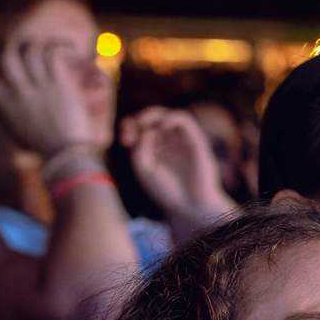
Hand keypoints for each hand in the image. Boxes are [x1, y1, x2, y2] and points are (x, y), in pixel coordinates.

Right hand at [0, 38, 110, 160]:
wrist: (63, 153)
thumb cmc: (41, 145)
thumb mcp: (13, 129)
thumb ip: (6, 111)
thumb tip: (3, 99)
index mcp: (2, 104)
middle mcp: (16, 91)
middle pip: (7, 56)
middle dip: (12, 44)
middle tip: (21, 42)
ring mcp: (36, 86)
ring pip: (30, 51)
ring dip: (38, 43)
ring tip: (48, 44)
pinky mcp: (56, 84)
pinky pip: (51, 55)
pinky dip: (58, 46)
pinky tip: (68, 46)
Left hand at [121, 108, 239, 234]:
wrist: (190, 204)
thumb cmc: (166, 190)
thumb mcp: (144, 168)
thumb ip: (140, 147)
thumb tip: (148, 129)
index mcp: (151, 148)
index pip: (137, 127)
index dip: (128, 127)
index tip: (126, 141)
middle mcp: (165, 141)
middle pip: (150, 118)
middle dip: (139, 119)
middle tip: (134, 128)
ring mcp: (179, 139)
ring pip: (166, 114)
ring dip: (153, 115)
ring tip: (145, 125)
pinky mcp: (194, 138)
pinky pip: (183, 119)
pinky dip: (171, 118)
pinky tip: (163, 127)